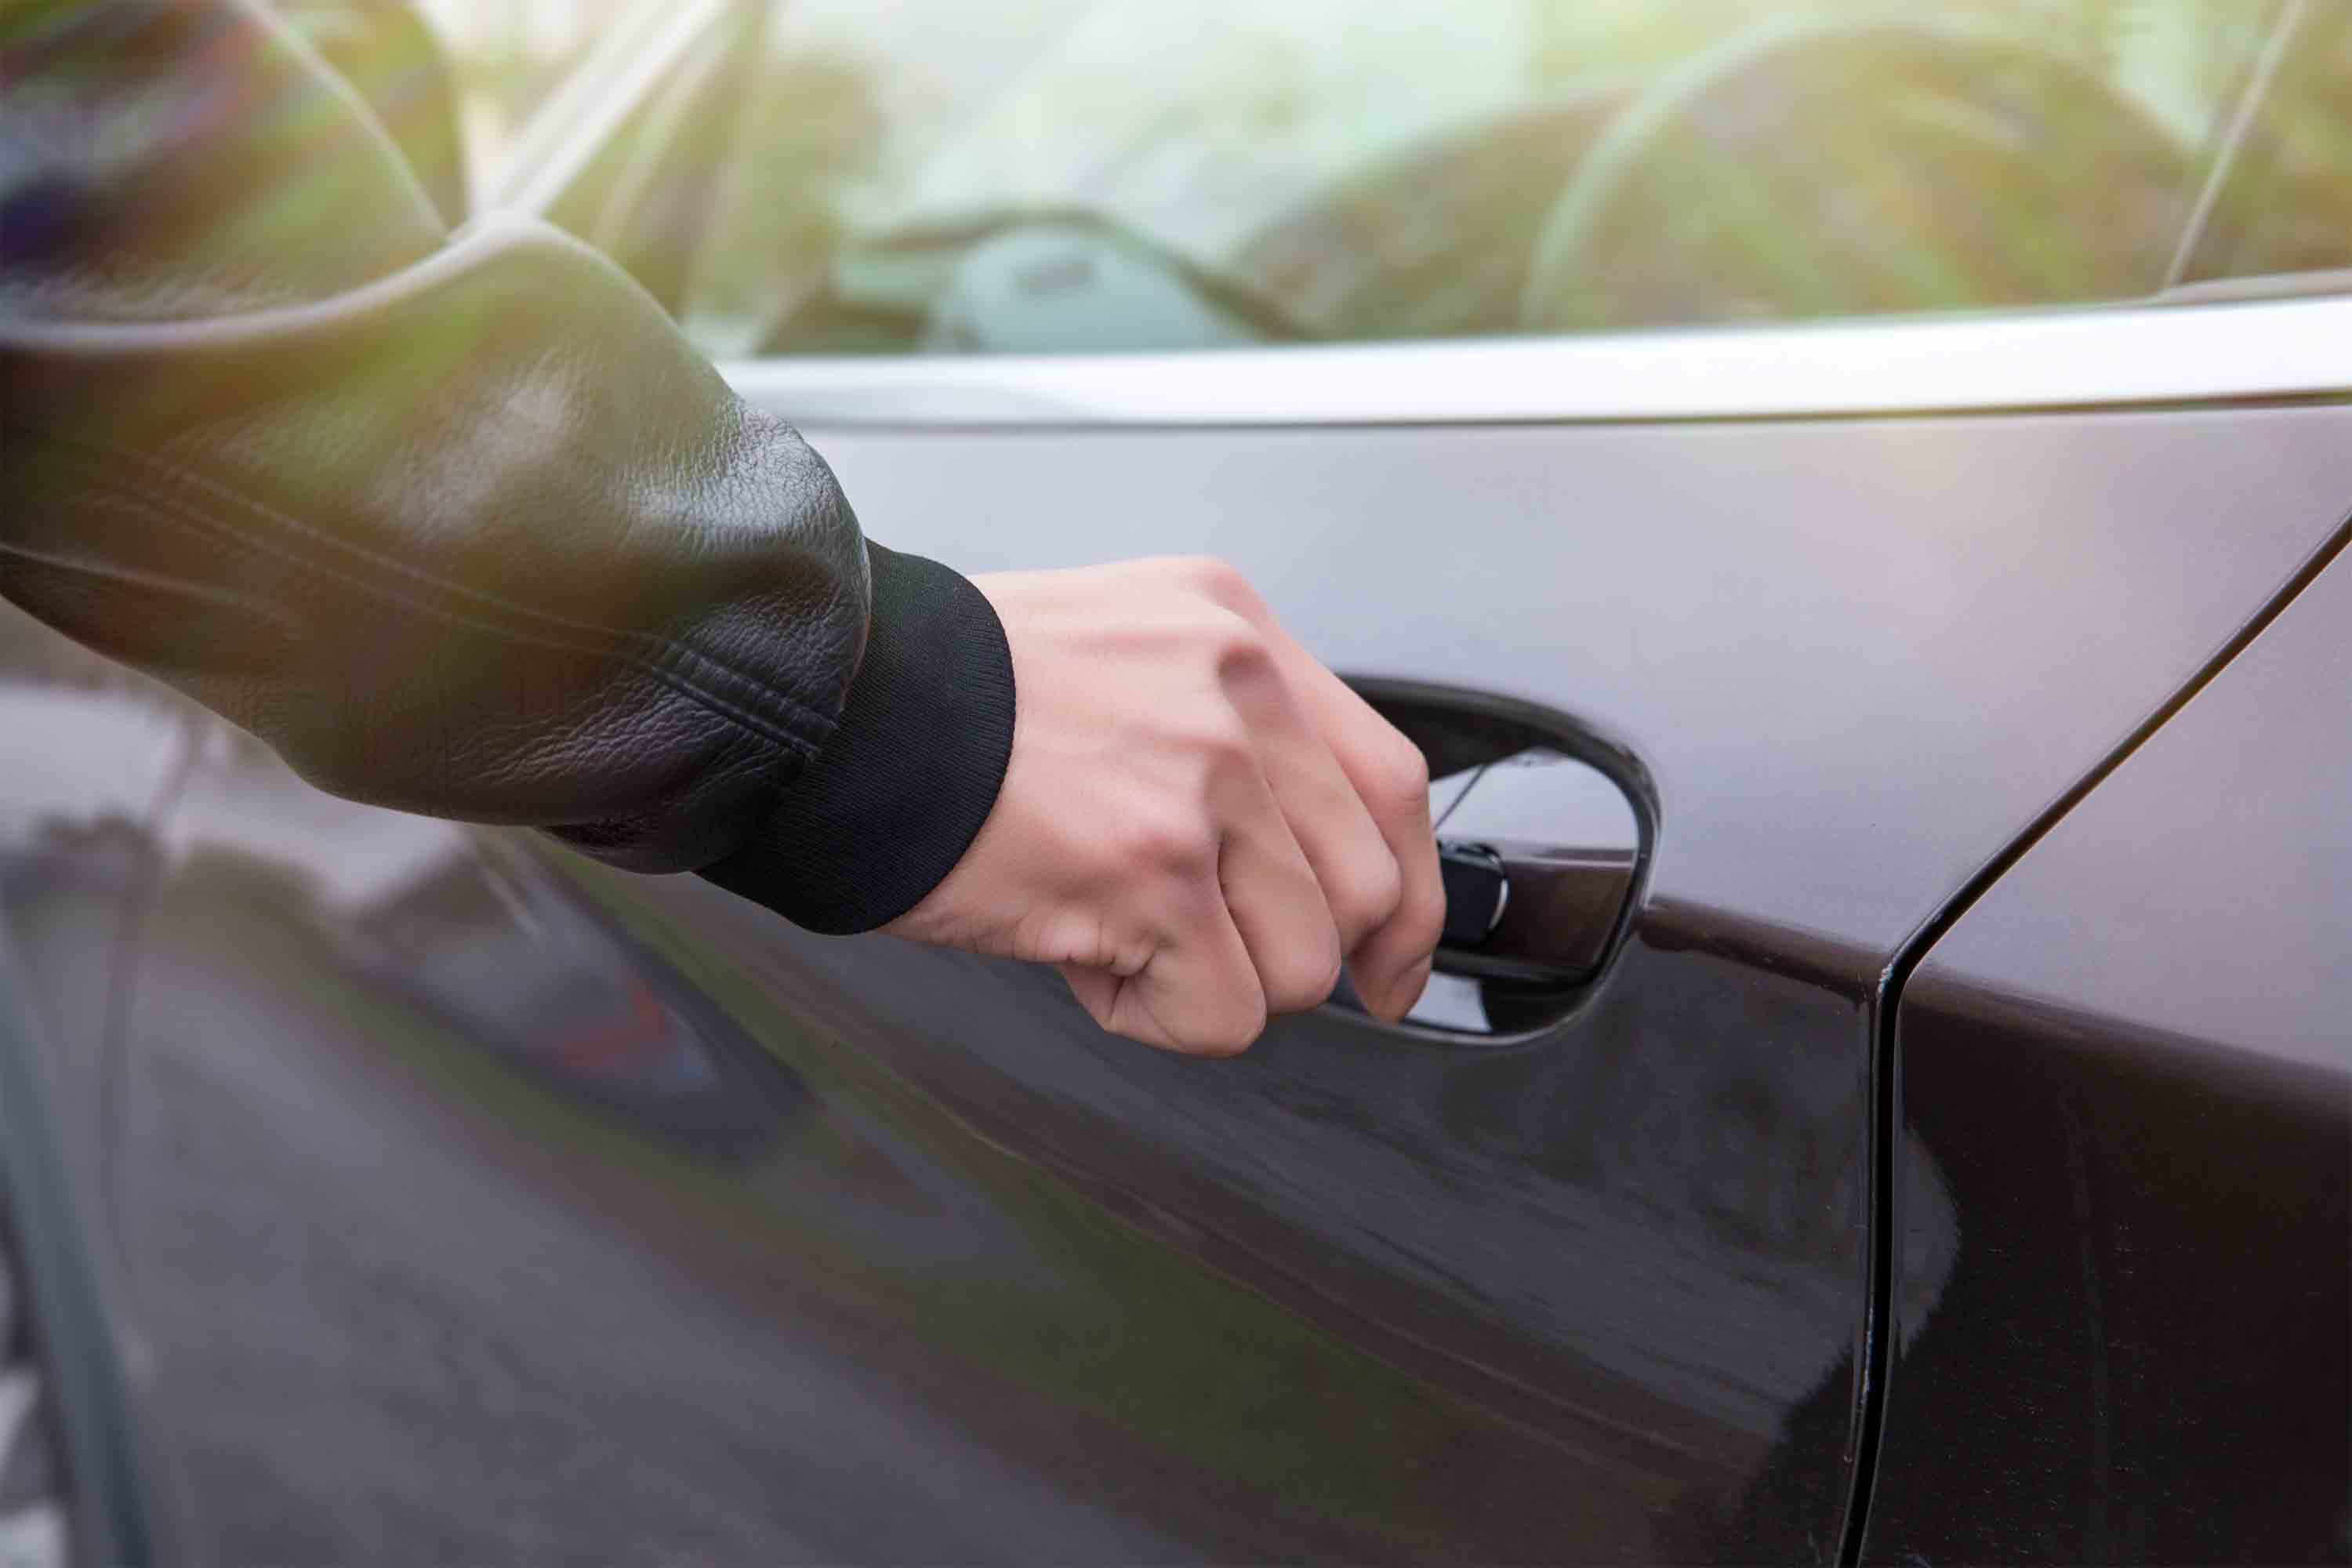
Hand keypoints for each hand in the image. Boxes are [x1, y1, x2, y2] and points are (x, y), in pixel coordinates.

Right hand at [885, 557, 1443, 1054]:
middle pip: (1362, 889)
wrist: (826, 708)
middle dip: (1289, 952)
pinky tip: (1081, 959)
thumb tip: (1299, 860)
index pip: (1392, 782)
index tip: (1389, 961)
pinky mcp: (1153, 872)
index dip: (1406, 898)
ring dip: (1211, 983)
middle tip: (1195, 945)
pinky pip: (1223, 1014)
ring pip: (1300, 966)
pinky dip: (1152, 1017)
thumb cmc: (939, 698)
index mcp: (1234, 631)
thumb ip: (1219, 727)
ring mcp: (1200, 782)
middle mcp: (1235, 694)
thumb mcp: (1114, 652)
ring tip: (1109, 930)